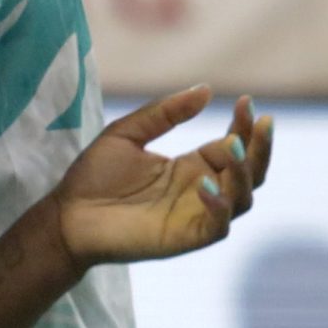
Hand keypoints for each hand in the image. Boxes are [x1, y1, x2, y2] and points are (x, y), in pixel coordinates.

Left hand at [53, 88, 271, 268]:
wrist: (66, 216)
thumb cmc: (93, 177)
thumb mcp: (128, 133)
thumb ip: (166, 113)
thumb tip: (206, 89)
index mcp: (191, 167)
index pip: (232, 146)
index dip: (243, 126)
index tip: (246, 101)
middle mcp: (201, 192)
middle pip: (250, 173)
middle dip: (260, 147)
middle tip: (261, 122)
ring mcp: (196, 216)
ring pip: (242, 198)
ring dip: (244, 173)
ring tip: (232, 146)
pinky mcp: (185, 238)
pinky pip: (217, 226)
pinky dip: (219, 206)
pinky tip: (205, 185)